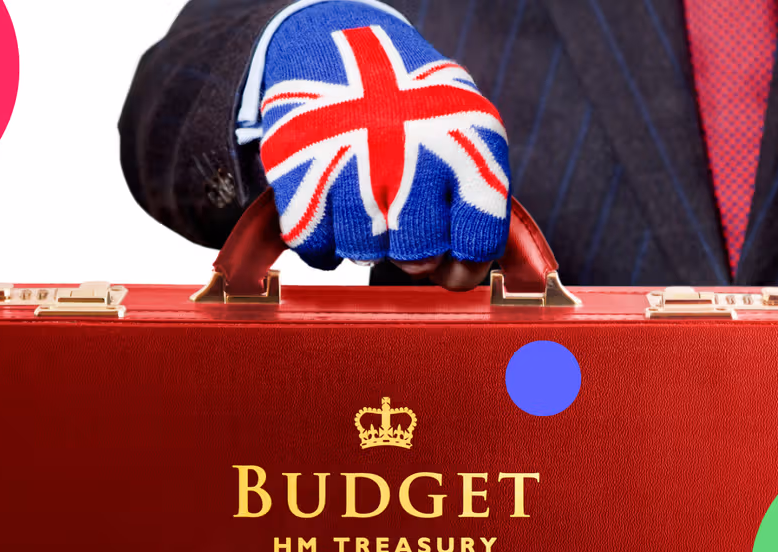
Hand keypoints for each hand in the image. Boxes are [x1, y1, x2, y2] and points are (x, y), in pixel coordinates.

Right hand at [258, 4, 510, 289]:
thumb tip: (457, 277)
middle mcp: (411, 150)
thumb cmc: (413, 110)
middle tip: (405, 228)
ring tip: (369, 205)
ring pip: (364, 254)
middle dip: (413, 253)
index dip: (467, 265)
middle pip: (417, 255)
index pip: (478, 236)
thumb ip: (474, 203)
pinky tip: (335, 214)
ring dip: (367, 243)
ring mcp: (352, 161)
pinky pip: (315, 248)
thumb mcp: (466, 134)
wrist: (337, 48)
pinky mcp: (299, 171)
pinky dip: (325, 245)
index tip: (455, 267)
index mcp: (466, 142)